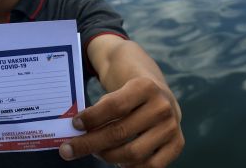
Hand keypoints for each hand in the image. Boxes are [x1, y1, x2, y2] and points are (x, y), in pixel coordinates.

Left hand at [59, 77, 183, 166]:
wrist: (156, 88)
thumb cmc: (128, 91)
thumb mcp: (116, 89)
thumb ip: (99, 110)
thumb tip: (76, 134)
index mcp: (146, 86)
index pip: (114, 106)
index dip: (91, 118)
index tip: (74, 125)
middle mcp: (162, 106)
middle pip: (120, 133)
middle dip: (90, 143)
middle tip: (68, 150)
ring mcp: (172, 127)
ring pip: (133, 153)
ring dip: (108, 157)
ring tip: (96, 152)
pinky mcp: (177, 143)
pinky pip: (151, 166)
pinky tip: (117, 161)